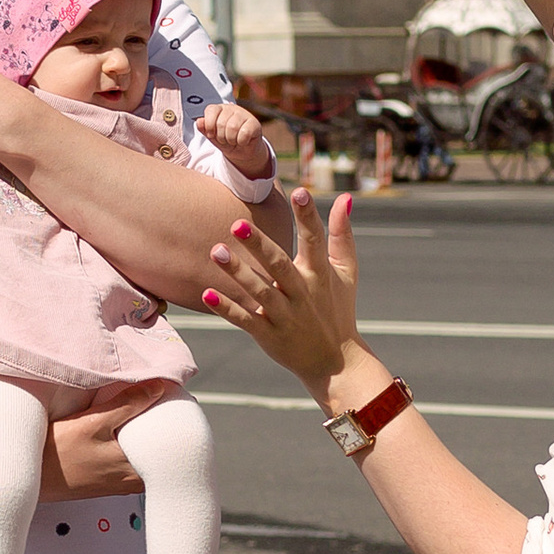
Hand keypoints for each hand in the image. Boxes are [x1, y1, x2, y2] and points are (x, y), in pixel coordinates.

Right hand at [45, 388, 168, 497]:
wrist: (29, 476)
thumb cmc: (57, 454)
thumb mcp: (93, 421)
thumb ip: (127, 405)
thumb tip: (157, 388)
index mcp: (133, 469)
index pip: (167, 449)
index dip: (174, 426)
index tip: (178, 406)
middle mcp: (129, 482)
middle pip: (158, 455)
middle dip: (162, 432)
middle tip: (166, 407)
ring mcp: (117, 484)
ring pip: (144, 461)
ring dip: (145, 441)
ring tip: (147, 417)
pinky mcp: (104, 482)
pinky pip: (129, 465)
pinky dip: (131, 449)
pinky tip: (123, 433)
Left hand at [198, 97, 277, 180]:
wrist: (242, 151)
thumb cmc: (226, 140)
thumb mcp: (212, 136)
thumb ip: (204, 129)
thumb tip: (199, 121)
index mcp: (219, 109)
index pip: (210, 110)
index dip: (209, 126)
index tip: (211, 134)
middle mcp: (232, 108)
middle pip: (221, 123)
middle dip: (221, 137)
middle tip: (225, 139)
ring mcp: (244, 114)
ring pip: (232, 128)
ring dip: (231, 140)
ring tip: (233, 140)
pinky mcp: (254, 123)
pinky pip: (244, 133)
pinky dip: (241, 141)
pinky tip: (243, 140)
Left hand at [199, 190, 368, 405]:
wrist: (335, 361)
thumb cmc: (338, 308)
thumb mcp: (346, 271)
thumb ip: (342, 234)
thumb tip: (346, 197)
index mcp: (320, 274)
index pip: (315, 240)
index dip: (308, 217)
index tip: (300, 192)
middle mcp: (303, 294)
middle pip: (280, 266)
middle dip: (260, 245)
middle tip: (237, 224)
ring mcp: (286, 316)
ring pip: (260, 293)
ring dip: (238, 273)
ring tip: (216, 251)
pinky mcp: (269, 335)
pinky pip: (246, 320)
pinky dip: (227, 308)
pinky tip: (206, 293)